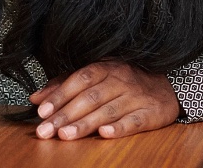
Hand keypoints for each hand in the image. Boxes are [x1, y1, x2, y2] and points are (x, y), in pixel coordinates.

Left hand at [28, 61, 181, 139]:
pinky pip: (133, 121)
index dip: (60, 95)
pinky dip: (119, 128)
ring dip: (85, 124)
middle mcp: (120, 80)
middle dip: (65, 115)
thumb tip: (36, 98)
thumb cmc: (125, 83)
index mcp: (105, 68)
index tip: (43, 111)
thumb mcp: (97, 78)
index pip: (79, 79)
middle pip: (90, 98)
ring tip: (65, 135)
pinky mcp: (150, 113)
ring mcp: (136, 97)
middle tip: (46, 130)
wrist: (166, 87)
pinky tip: (104, 134)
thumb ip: (65, 86)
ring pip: (107, 111)